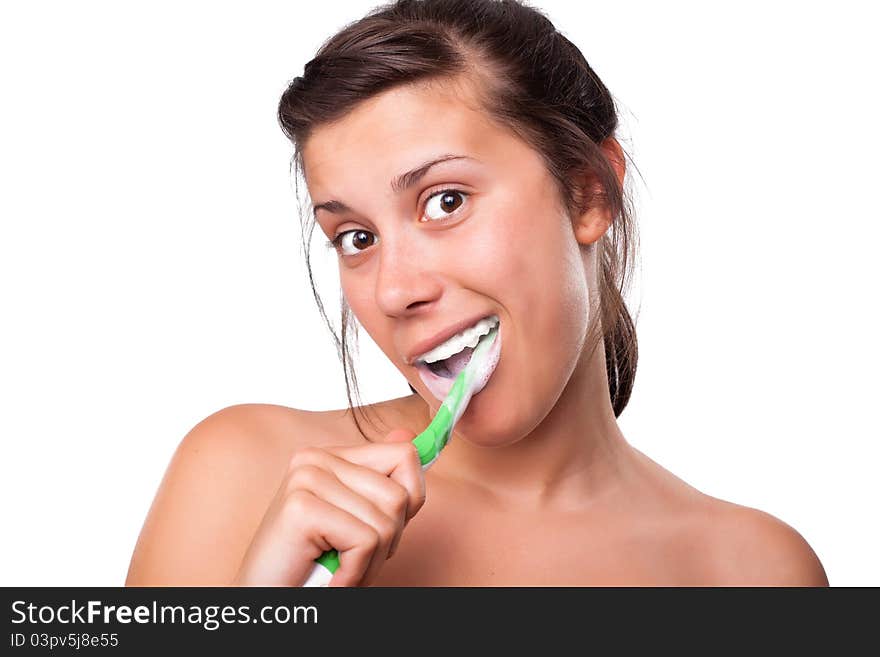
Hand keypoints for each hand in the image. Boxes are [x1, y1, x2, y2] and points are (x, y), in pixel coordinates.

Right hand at [233, 429, 424, 586]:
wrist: (266, 600)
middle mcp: (314, 458)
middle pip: (399, 496)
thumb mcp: (359, 518)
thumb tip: (411, 434)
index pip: (404, 455)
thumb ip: (384, 480)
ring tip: (341, 569)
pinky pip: (366, 541)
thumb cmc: (314, 565)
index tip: (382, 529)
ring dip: (372, 562)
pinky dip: (356, 572)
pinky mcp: (301, 509)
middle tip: (353, 558)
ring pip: (386, 522)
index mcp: (331, 456)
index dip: (410, 500)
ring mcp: (305, 479)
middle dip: (389, 540)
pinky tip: (333, 580)